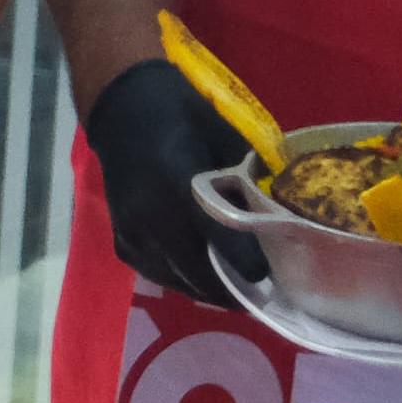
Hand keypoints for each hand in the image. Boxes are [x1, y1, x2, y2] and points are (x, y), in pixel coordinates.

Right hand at [80, 56, 265, 304]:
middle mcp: (151, 214)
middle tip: (262, 295)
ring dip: (208, 289)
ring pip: (178, 280)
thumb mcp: (223, 135)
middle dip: (231, 289)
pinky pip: (158, 274)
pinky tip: (201, 274)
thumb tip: (279, 210)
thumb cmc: (180, 116)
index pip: (216, 233)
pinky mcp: (122, 240)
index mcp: (177, 181)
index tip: (270, 278)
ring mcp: (132, 231)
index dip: (245, 261)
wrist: (122, 107)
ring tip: (236, 289)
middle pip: (197, 271)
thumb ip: (247, 176)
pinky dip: (183, 280)